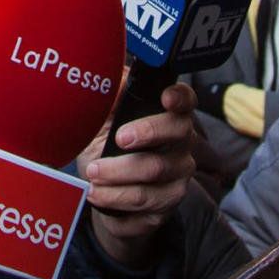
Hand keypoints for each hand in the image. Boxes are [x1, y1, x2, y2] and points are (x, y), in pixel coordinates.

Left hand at [81, 85, 195, 266]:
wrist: (102, 195)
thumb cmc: (105, 149)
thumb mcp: (102, 120)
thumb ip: (110, 96)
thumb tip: (110, 73)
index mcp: (168, 117)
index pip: (186, 101)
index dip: (180, 97)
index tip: (165, 97)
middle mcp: (181, 146)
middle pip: (177, 133)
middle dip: (147, 132)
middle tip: (117, 138)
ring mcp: (177, 178)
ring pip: (155, 170)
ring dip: (118, 171)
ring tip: (92, 172)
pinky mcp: (166, 206)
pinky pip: (143, 203)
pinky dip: (115, 197)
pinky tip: (98, 193)